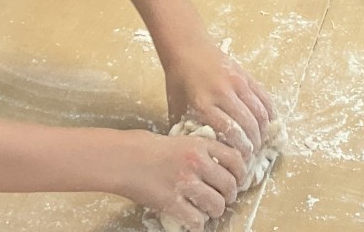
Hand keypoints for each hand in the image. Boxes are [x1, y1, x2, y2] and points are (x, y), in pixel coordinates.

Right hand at [121, 129, 243, 229]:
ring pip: (216, 205)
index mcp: (201, 145)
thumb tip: (220, 166)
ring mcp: (184, 183)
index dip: (241, 173)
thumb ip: (201, 151)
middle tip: (224, 199)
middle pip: (229, 185)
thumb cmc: (147, 148)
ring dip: (215, 211)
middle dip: (229, 196)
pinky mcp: (171, 202)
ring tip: (209, 211)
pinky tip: (194, 221)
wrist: (122, 158)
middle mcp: (197, 163)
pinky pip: (196, 220)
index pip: (236, 159)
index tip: (238, 179)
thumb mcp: (180, 140)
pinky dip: (198, 224)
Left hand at [166, 43, 273, 163]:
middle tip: (252, 158)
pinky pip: (266, 99)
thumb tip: (200, 156)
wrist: (188, 50)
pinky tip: (267, 127)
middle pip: (248, 126)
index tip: (240, 163)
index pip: (230, 134)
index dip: (239, 151)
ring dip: (263, 133)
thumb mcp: (177, 111)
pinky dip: (270, 116)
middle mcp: (223, 94)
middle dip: (253, 146)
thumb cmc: (180, 84)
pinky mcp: (248, 77)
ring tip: (259, 145)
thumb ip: (187, 134)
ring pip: (260, 114)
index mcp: (203, 105)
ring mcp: (238, 84)